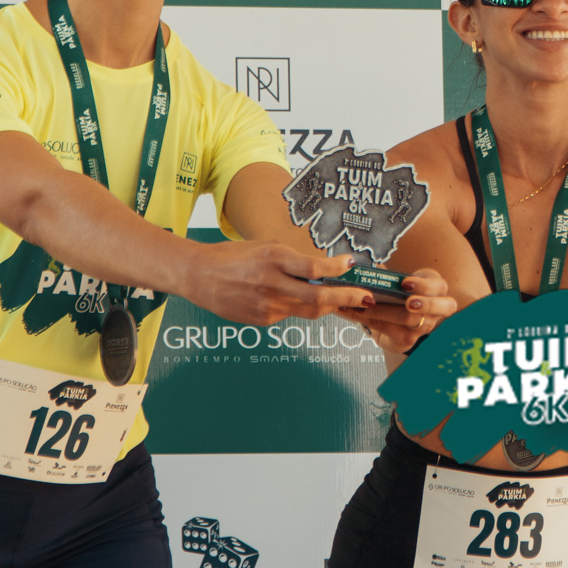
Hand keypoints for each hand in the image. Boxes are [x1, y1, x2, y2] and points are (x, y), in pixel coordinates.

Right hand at [182, 242, 370, 324]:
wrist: (200, 276)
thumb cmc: (234, 257)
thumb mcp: (265, 247)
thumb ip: (293, 259)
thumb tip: (323, 267)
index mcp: (273, 259)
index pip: (313, 267)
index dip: (337, 268)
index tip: (351, 264)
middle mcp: (271, 284)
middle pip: (318, 296)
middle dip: (348, 297)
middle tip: (367, 297)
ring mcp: (267, 305)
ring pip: (309, 310)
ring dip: (330, 305)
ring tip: (346, 300)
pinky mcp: (262, 320)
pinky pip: (291, 315)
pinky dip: (302, 307)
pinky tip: (303, 300)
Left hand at [341, 268, 459, 350]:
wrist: (390, 321)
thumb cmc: (397, 295)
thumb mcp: (398, 281)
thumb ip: (389, 274)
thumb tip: (373, 267)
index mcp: (436, 289)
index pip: (439, 287)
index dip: (425, 286)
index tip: (405, 283)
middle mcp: (435, 311)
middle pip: (441, 309)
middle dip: (425, 304)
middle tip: (407, 302)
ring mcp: (423, 328)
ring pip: (409, 321)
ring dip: (383, 311)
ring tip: (363, 304)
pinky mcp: (407, 341)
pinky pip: (388, 330)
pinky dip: (369, 319)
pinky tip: (353, 312)